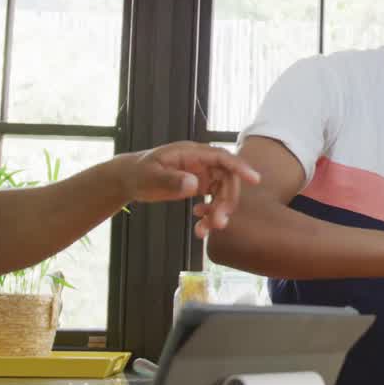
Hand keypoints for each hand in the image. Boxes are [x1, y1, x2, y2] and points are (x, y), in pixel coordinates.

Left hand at [120, 141, 260, 237]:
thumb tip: (194, 184)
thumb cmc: (138, 172)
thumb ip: (171, 180)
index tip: (255, 180)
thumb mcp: (150, 176)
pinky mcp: (199, 185)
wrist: (129, 178)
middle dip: (226, 202)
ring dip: (219, 212)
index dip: (240, 167)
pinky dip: (210, 213)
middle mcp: (201, 162)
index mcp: (192, 153)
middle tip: (218, 224)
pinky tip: (199, 223)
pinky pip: (214, 199)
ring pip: (222, 193)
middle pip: (227, 180)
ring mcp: (202, 174)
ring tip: (204, 231)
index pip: (222, 157)